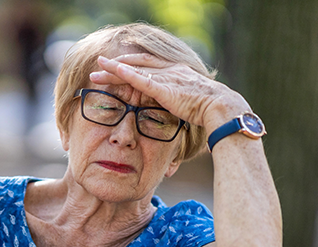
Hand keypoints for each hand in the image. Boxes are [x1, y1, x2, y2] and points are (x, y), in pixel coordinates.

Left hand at [90, 54, 249, 131]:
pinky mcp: (164, 88)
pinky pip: (141, 79)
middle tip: (99, 67)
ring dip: (114, 71)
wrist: (221, 107)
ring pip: (135, 70)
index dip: (131, 65)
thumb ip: (177, 102)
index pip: (149, 65)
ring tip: (97, 72)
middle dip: (117, 66)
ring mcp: (167, 78)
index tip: (117, 67)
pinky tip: (114, 71)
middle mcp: (170, 70)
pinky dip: (126, 74)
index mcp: (177, 71)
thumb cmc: (210, 110)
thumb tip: (172, 111)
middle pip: (138, 64)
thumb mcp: (190, 102)